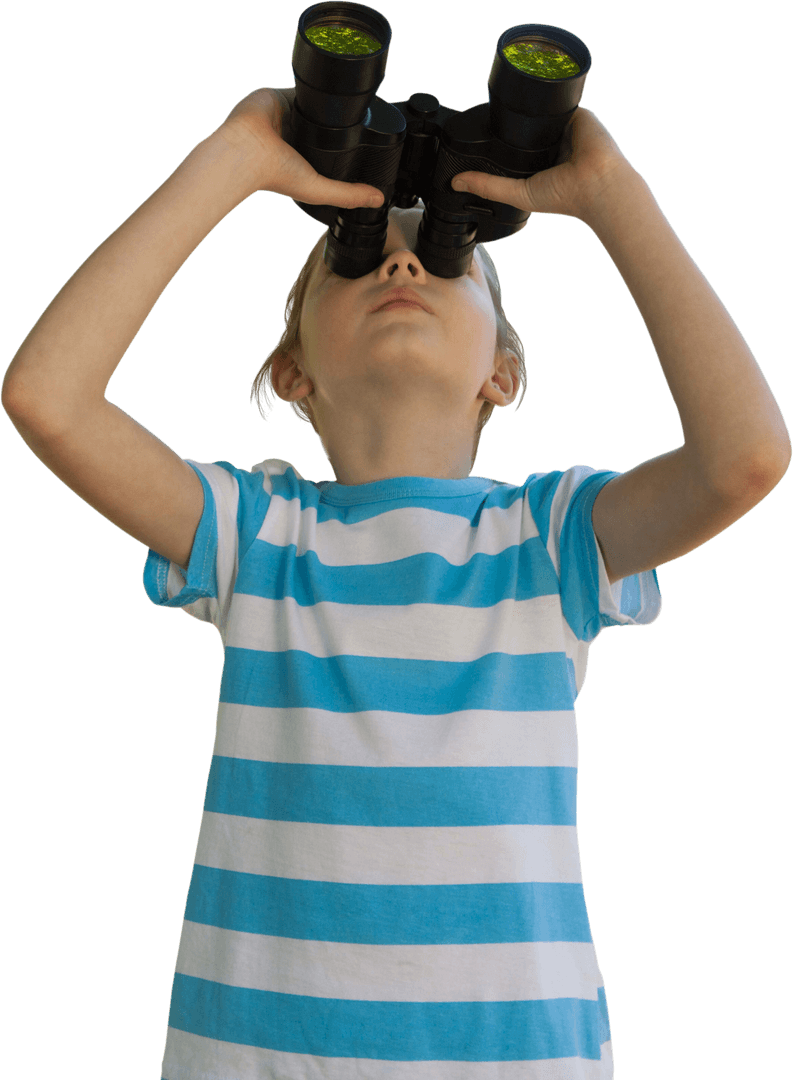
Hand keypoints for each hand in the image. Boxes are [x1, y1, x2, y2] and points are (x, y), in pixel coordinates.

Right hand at [218, 87, 384, 207]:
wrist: (248, 148)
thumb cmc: (275, 173)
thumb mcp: (319, 190)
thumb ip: (348, 195)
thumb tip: (379, 200)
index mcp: (301, 159)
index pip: (328, 149)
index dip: (344, 146)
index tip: (364, 143)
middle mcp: (294, 137)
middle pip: (322, 125)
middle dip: (337, 123)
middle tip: (360, 119)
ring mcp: (286, 115)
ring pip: (314, 106)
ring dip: (327, 103)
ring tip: (350, 101)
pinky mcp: (279, 95)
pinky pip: (300, 88)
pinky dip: (313, 88)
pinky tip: (329, 86)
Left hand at [451, 107, 636, 223]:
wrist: (596, 180)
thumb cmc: (565, 196)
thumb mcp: (517, 195)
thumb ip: (487, 187)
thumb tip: (456, 182)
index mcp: (540, 167)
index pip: (515, 151)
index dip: (499, 146)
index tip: (479, 141)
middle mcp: (551, 148)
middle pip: (525, 130)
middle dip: (509, 127)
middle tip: (487, 119)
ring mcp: (564, 129)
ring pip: (538, 114)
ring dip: (525, 111)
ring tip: (503, 105)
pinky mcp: (575, 113)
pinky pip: (555, 100)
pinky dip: (543, 98)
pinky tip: (528, 93)